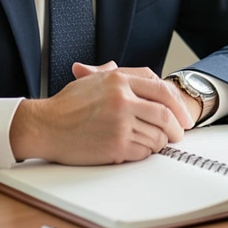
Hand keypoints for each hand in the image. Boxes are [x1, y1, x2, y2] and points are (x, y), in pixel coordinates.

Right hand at [8, 64, 194, 164]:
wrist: (44, 126)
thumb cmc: (65, 106)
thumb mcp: (92, 80)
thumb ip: (116, 74)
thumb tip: (137, 74)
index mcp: (118, 80)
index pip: (162, 89)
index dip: (178, 105)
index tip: (183, 116)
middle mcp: (122, 99)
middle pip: (165, 114)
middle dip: (177, 127)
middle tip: (178, 134)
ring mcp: (120, 123)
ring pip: (157, 135)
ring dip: (159, 142)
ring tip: (150, 142)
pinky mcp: (116, 145)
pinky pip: (144, 151)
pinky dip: (145, 153)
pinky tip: (135, 149)